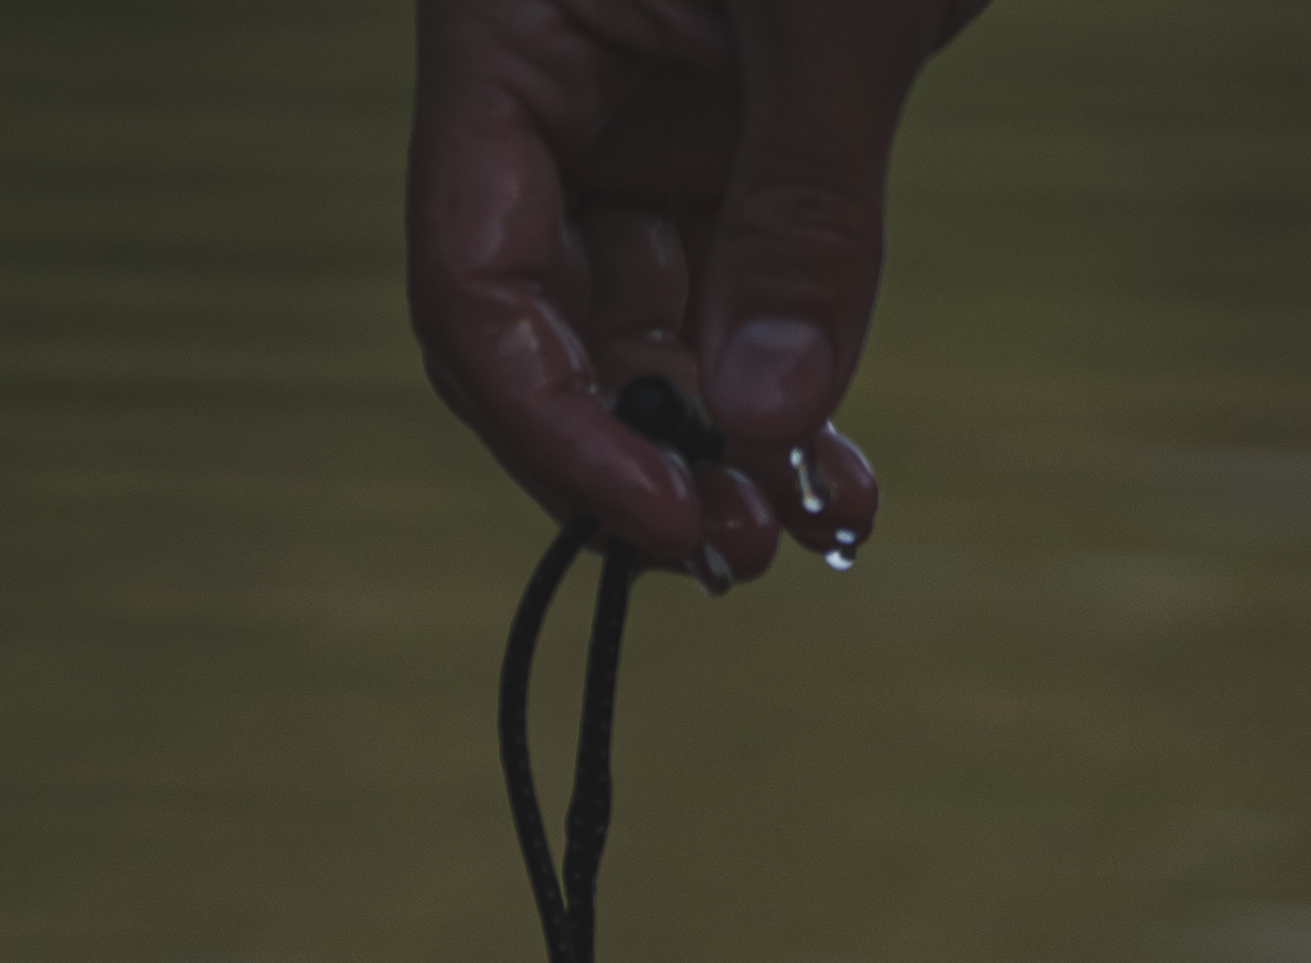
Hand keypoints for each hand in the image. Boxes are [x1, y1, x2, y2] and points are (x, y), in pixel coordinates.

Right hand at [407, 0, 986, 584]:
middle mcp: (551, 91)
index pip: (475, 283)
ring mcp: (638, 116)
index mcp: (506, 35)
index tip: (663, 518)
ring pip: (644, 331)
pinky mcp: (727, 135)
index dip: (554, 428)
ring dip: (716, 446)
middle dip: (632, 456)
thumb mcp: (833, 6)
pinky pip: (732, 292)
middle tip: (736, 558)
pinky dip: (781, 384)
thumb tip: (766, 422)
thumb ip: (803, 209)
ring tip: (804, 532)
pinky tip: (835, 475)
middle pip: (542, 332)